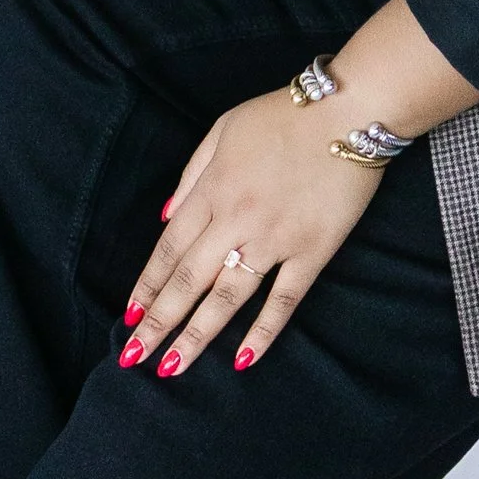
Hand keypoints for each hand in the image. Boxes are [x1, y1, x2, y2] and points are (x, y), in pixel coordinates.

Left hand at [121, 91, 382, 377]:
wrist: (349, 109)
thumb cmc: (284, 115)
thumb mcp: (224, 129)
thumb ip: (192, 174)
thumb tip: (166, 218)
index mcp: (213, 189)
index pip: (170, 249)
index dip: (148, 286)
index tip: (130, 316)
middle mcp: (236, 220)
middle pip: (189, 279)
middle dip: (159, 322)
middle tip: (135, 357)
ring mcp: (275, 239)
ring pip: (228, 297)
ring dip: (197, 335)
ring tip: (172, 369)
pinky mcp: (313, 250)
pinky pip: (284, 298)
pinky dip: (264, 330)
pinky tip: (244, 359)